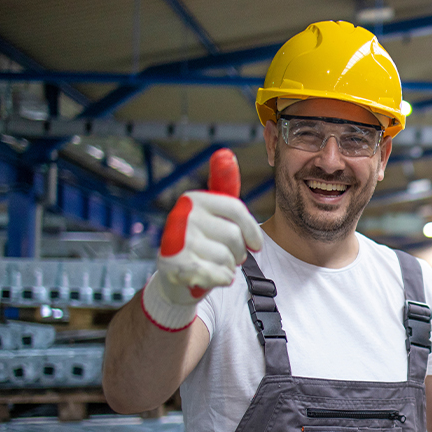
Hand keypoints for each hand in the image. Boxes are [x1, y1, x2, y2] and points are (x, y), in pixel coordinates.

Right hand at [141, 148, 263, 330]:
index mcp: (194, 199)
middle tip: (227, 256)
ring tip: (214, 265)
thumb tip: (225, 152)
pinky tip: (211, 277)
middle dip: (238, 252)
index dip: (252, 231)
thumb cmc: (203, 242)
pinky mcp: (175, 267)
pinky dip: (221, 280)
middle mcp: (182, 215)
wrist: (176, 279)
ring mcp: (176, 241)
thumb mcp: (214, 213)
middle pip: (234, 236)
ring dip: (228, 267)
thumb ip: (223, 185)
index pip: (235, 209)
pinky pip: (218, 275)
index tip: (256, 246)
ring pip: (227, 258)